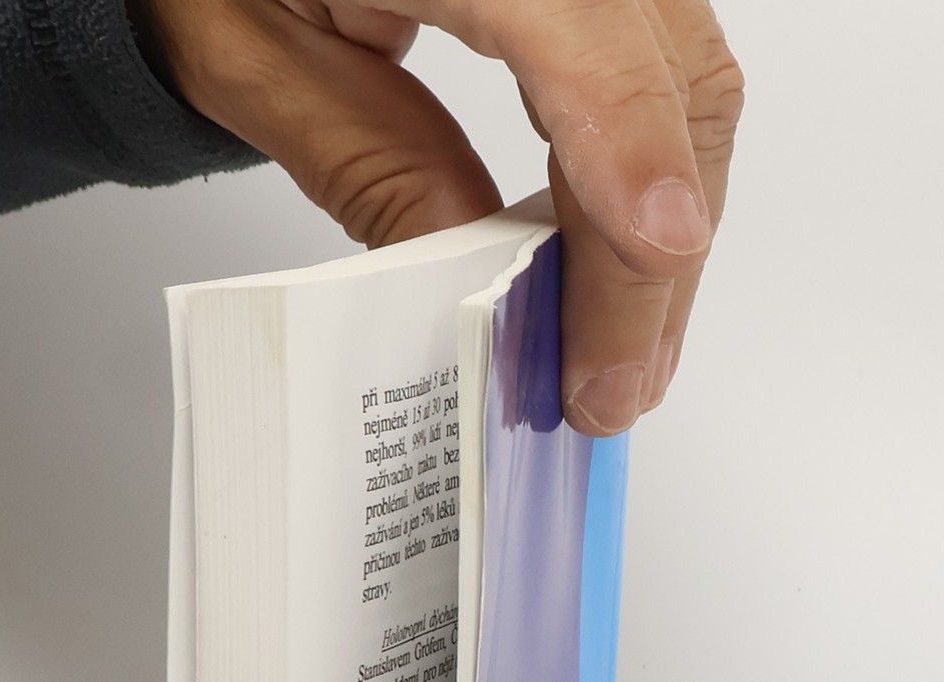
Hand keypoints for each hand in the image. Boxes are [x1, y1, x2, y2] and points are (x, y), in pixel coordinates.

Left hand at [138, 0, 742, 435]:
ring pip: (686, 70)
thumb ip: (374, 164)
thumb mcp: (257, 59)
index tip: (654, 254)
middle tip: (610, 385)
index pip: (584, 30)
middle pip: (659, 65)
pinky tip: (617, 266)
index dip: (632, 145)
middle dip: (652, 244)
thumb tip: (489, 293)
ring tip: (616, 355)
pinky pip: (661, 59)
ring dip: (670, 223)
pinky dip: (651, 170)